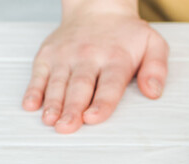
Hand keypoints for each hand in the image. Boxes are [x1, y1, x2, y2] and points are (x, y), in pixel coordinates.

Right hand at [21, 0, 168, 133]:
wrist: (98, 7)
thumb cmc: (127, 33)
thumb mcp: (153, 44)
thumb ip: (156, 69)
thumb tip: (153, 92)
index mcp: (116, 58)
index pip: (109, 84)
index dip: (101, 102)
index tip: (93, 118)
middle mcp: (89, 57)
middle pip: (80, 86)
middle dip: (72, 108)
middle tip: (67, 127)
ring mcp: (66, 55)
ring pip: (58, 83)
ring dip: (53, 103)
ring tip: (50, 120)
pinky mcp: (48, 54)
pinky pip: (39, 74)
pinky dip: (33, 90)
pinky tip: (31, 105)